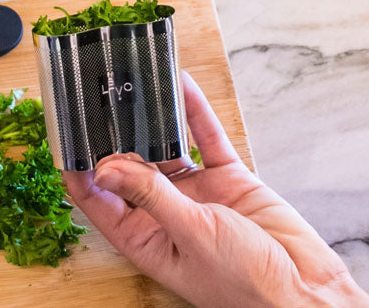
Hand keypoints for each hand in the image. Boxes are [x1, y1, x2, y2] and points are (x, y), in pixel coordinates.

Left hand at [64, 72, 368, 307]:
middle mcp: (164, 212)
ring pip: (166, 145)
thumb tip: (105, 166)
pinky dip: (194, 112)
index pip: (97, 198)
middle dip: (114, 133)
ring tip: (133, 82)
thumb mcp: (190, 235)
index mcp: (143, 238)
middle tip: (97, 95)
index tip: (63, 134)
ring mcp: (197, 193)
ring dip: (152, 117)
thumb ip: (150, 196)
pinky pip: (206, 137)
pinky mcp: (228, 178)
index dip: (79, 168)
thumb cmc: (244, 285)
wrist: (305, 290)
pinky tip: (181, 85)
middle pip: (129, 165)